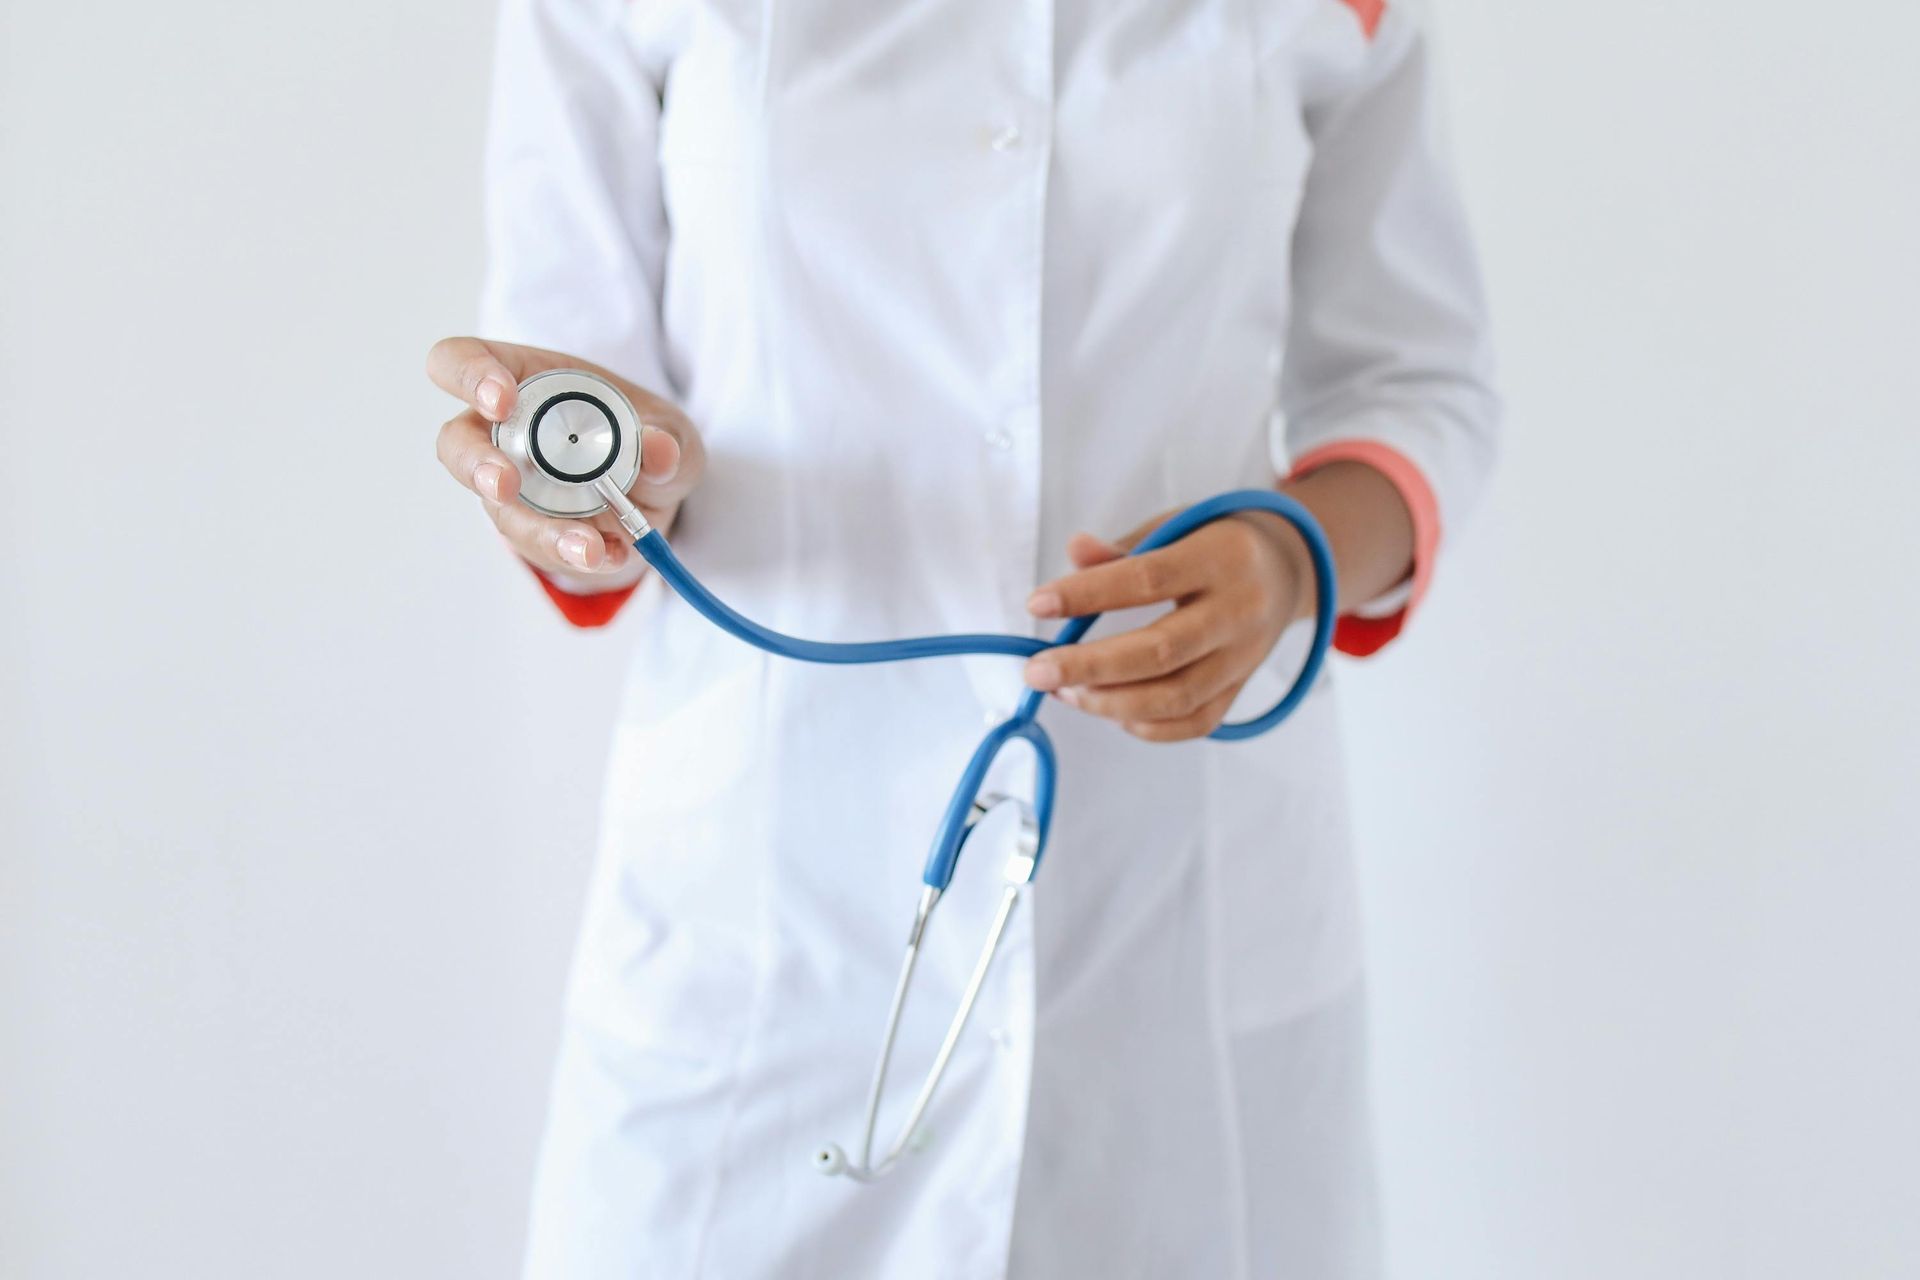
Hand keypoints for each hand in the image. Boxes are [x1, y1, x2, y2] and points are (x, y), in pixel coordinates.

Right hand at [428, 336, 704, 587]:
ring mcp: (507, 484)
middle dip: (477, 466)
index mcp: (521, 379)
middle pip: (455, 443)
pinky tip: (611, 553)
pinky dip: (574, 553)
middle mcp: (500, 432)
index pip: (462, 362)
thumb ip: (664, 437)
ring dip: (541, 531)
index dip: (470, 377)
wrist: (650, 491)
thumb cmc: (642, 435)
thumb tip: (659, 450)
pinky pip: (537, 546)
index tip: (502, 400)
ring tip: (588, 547)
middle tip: (507, 484)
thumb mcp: (668, 429)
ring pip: (498, 510)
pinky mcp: (526, 528)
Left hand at [1021, 508, 1316, 741]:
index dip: (1088, 595)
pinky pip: (1195, 722)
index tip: (1038, 604)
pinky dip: (1147, 726)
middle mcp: (1239, 611)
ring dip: (1110, 702)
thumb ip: (1125, 546)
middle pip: (1160, 651)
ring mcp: (1244, 656)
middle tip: (1038, 671)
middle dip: (1089, 667)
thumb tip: (1075, 552)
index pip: (1147, 579)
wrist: (1287, 568)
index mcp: (1221, 557)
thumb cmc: (1216, 542)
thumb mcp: (1177, 524)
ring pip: (1176, 697)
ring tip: (1064, 691)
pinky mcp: (1241, 687)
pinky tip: (1109, 710)